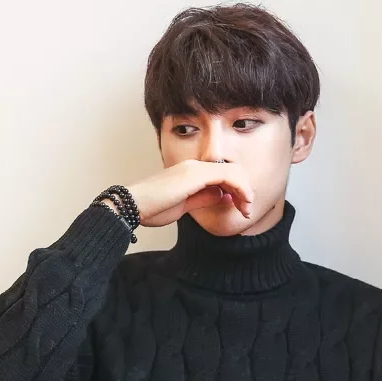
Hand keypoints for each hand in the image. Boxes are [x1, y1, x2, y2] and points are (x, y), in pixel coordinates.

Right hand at [123, 159, 253, 227]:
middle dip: (246, 191)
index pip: (224, 176)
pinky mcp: (196, 174)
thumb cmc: (153, 208)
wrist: (133, 206)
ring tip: (247, 210)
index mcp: (192, 174)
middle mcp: (195, 167)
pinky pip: (228, 175)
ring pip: (234, 171)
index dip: (238, 191)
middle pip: (232, 171)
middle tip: (248, 211)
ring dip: (246, 191)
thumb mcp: (185, 205)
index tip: (242, 209)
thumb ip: (204, 198)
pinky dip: (241, 188)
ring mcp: (195, 168)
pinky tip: (243, 202)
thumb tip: (222, 194)